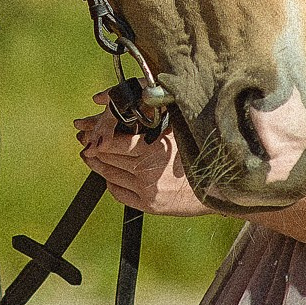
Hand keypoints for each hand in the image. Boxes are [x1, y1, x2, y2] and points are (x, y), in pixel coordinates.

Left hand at [75, 93, 205, 216]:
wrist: (220, 186)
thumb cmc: (201, 153)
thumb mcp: (180, 129)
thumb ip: (158, 115)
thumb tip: (137, 99)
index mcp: (154, 148)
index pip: (114, 142)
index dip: (98, 137)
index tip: (90, 133)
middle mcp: (147, 170)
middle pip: (109, 158)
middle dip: (94, 149)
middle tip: (85, 142)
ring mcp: (147, 190)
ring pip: (110, 175)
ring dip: (98, 166)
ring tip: (92, 158)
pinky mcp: (149, 205)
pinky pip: (119, 193)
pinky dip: (111, 182)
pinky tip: (110, 175)